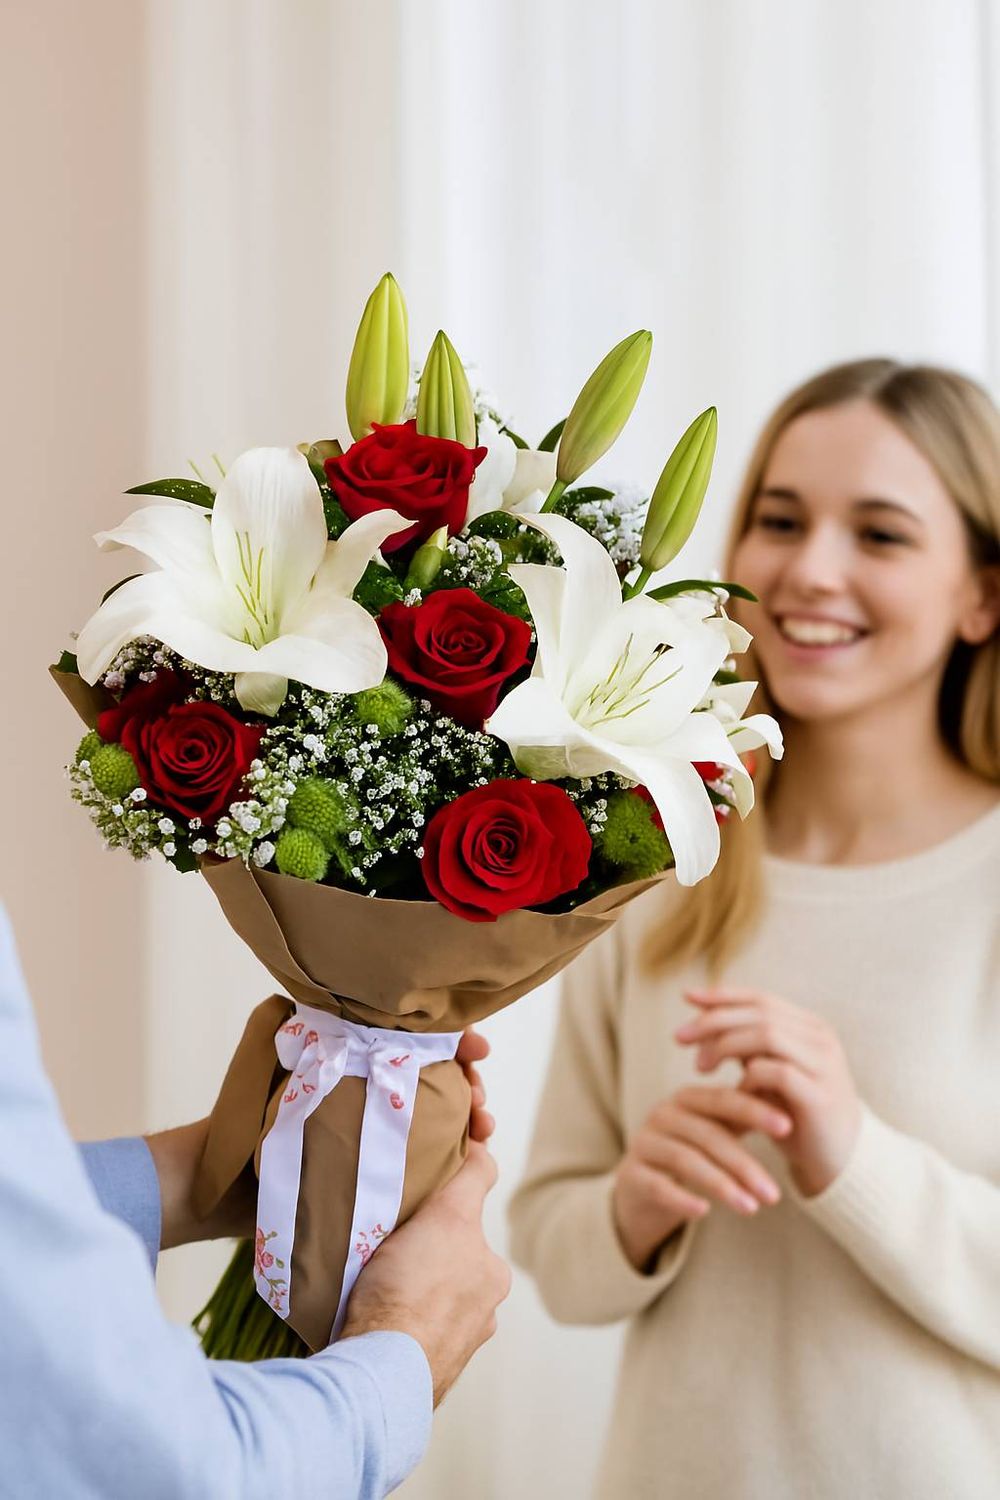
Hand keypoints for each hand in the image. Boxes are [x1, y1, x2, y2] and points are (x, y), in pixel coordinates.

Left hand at [146, 1026, 493, 1249]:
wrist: (213, 1186)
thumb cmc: (235, 1118)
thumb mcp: (264, 1052)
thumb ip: (288, 1015)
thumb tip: (336, 983)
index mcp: (351, 1058)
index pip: (415, 1038)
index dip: (453, 1038)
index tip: (475, 1048)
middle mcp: (366, 1090)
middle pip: (438, 1077)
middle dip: (470, 1081)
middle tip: (481, 1097)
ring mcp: (371, 1131)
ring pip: (439, 1117)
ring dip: (471, 1117)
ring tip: (484, 1130)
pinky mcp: (370, 1169)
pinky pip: (425, 1157)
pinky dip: (454, 1154)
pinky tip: (472, 1156)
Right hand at [340, 1141, 510, 1404]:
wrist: (379, 1370)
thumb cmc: (413, 1288)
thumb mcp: (449, 1214)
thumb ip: (471, 1179)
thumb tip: (485, 1149)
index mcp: (492, 1275)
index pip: (466, 1226)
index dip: (437, 1213)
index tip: (410, 1217)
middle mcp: (483, 1313)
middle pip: (446, 1265)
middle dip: (421, 1257)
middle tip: (385, 1250)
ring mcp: (453, 1348)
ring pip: (427, 1303)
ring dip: (409, 1294)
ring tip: (375, 1287)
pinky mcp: (425, 1375)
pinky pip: (411, 1338)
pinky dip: (399, 1327)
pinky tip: (375, 1319)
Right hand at [612, 1086, 792, 1272]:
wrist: (640, 1192)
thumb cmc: (689, 1157)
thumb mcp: (714, 1137)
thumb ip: (741, 1122)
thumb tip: (790, 1111)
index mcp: (685, 1100)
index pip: (722, 1100)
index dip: (754, 1111)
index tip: (787, 1127)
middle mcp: (661, 1115)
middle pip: (707, 1135)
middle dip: (744, 1164)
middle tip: (775, 1193)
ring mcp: (643, 1144)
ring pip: (685, 1161)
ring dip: (721, 1185)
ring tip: (751, 1208)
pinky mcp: (630, 1176)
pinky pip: (657, 1186)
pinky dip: (682, 1198)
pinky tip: (704, 1212)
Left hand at [676, 988, 861, 1196]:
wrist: (840, 1160)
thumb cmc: (796, 1115)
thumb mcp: (768, 1075)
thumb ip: (745, 1049)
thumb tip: (701, 1026)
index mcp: (809, 1026)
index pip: (760, 998)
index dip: (722, 995)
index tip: (686, 998)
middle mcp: (820, 1038)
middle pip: (759, 1012)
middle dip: (714, 1020)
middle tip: (679, 1038)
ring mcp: (824, 1064)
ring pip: (767, 1035)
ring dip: (726, 1046)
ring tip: (701, 1067)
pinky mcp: (820, 1095)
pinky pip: (777, 1073)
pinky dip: (748, 1078)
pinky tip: (734, 1093)